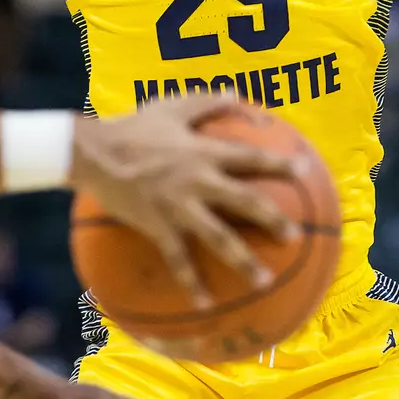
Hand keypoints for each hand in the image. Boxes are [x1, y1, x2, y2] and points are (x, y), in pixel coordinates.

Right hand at [71, 92, 298, 306]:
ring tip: (266, 281)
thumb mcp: (172, 107)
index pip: (249, 157)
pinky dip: (192, 282)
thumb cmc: (134, 127)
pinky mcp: (158, 227)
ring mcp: (179, 207)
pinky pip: (179, 259)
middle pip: (244, 202)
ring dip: (243, 261)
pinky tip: (207, 304)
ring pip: (218, 238)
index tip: (304, 171)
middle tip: (294, 236)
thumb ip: (206, 102)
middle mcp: (198, 181)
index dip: (278, 164)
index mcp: (204, 152)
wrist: (95, 154)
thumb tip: (236, 94)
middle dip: (272, 219)